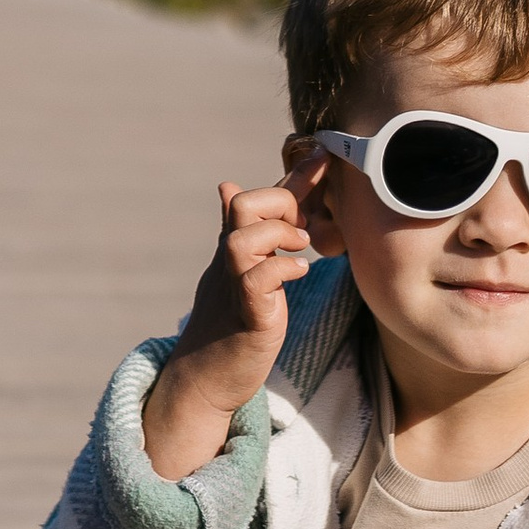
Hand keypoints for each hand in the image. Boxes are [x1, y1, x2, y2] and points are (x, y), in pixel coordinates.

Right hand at [143, 178, 321, 481]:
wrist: (206, 375)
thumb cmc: (228, 320)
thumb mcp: (238, 269)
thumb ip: (243, 231)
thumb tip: (228, 187)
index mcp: (235, 246)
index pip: (260, 200)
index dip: (294, 176)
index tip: (321, 153)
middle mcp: (230, 260)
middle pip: (243, 207)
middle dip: (279, 202)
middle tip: (303, 226)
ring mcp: (235, 287)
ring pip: (243, 240)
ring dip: (277, 235)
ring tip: (301, 248)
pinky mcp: (246, 316)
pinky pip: (256, 282)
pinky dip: (281, 270)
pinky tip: (300, 273)